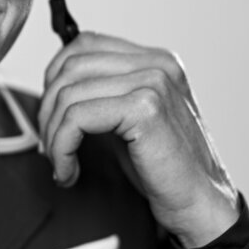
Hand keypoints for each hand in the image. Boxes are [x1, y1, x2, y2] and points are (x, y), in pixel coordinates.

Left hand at [38, 31, 238, 248]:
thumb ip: (103, 94)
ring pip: (69, 95)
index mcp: (154, 60)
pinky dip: (61, 148)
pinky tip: (69, 171)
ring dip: (52, 136)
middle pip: (70, 68)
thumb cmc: (162, 168)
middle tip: (50, 149)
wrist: (200, 203)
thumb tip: (50, 88)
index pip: (84, 44)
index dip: (54, 79)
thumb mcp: (130, 119)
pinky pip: (77, 118)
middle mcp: (156, 64)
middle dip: (47, 111)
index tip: (52, 118)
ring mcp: (153, 83)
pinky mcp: (145, 109)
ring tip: (62, 165)